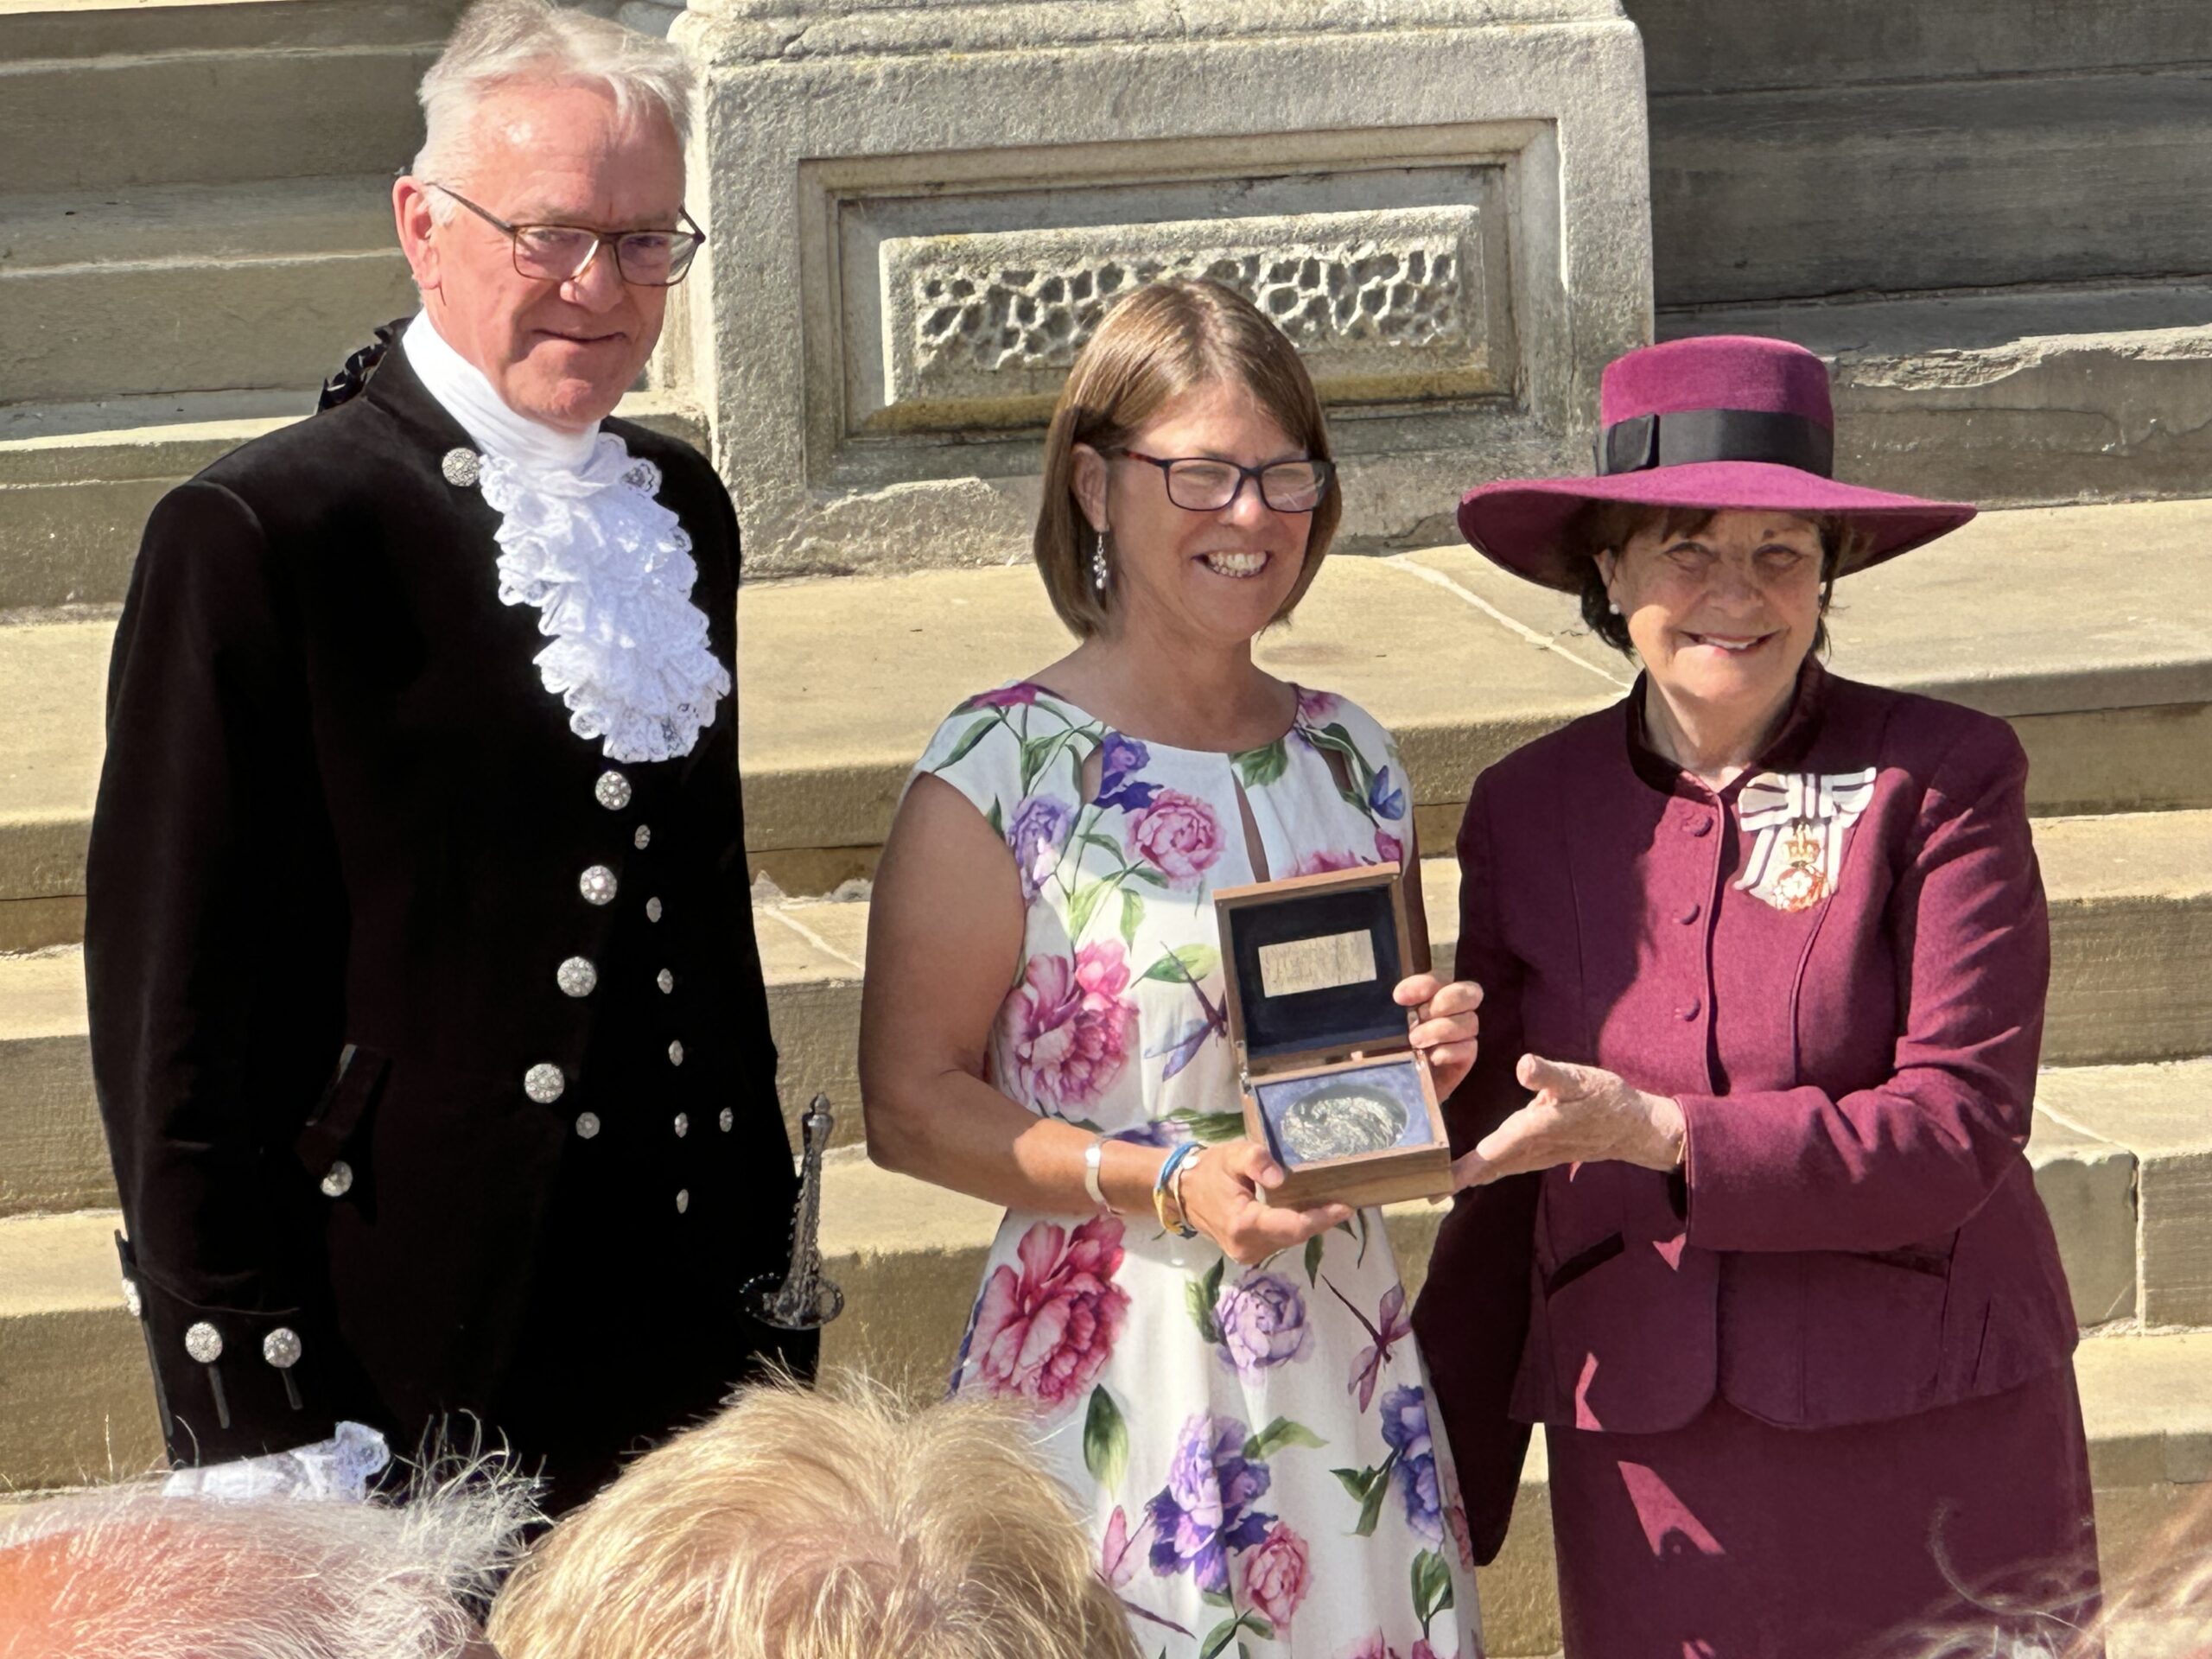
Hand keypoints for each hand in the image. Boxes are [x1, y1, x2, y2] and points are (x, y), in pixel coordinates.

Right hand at [1176, 1138, 1353, 1266]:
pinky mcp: (1248, 1254)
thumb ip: (1256, 1160)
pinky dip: (1294, 1228)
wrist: (1182, 1191)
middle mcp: (1247, 1247)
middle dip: (1320, 1220)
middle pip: (1295, 1235)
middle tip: (1343, 1200)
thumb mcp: (1232, 1155)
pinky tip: (1305, 1211)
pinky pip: (1280, 1241)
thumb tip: (1281, 1178)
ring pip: (1290, 1240)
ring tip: (1329, 1204)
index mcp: (1243, 1224)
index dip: (1321, 1218)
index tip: (1345, 1206)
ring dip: (1309, 1224)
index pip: (1293, 1226)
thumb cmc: (1209, 1169)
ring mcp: (1247, 1254)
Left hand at [1396, 973, 1481, 1098]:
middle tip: (1419, 1017)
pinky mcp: (1466, 1058)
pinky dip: (1450, 1051)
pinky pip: (1469, 1049)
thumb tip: (1389, 1005)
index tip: (1398, 998)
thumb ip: (1389, 1013)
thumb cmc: (1389, 1050)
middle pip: (1468, 992)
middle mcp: (1453, 1011)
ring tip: (1416, 1042)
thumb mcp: (1384, 1029)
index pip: (1439, 979)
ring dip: (1441, 1029)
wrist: (1395, 1085)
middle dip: (1445, 1001)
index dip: (1423, 985)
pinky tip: (1432, 1058)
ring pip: (1469, 1021)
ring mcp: (1463, 1035)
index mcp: (1433, 995)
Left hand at [1451, 1054, 1684, 1186]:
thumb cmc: (1606, 1099)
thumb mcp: (1581, 1079)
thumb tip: (1523, 1065)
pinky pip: (1507, 1166)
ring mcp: (1537, 1155)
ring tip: (1438, 1186)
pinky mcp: (1541, 1155)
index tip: (1441, 1182)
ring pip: (1497, 1169)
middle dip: (1458, 1178)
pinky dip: (1486, 1171)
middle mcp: (1533, 1148)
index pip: (1494, 1150)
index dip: (1467, 1167)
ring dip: (1469, 1177)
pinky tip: (1471, 1175)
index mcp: (1537, 1128)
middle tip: (1426, 1191)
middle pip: (1489, 1166)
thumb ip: (1550, 1075)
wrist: (1633, 1128)